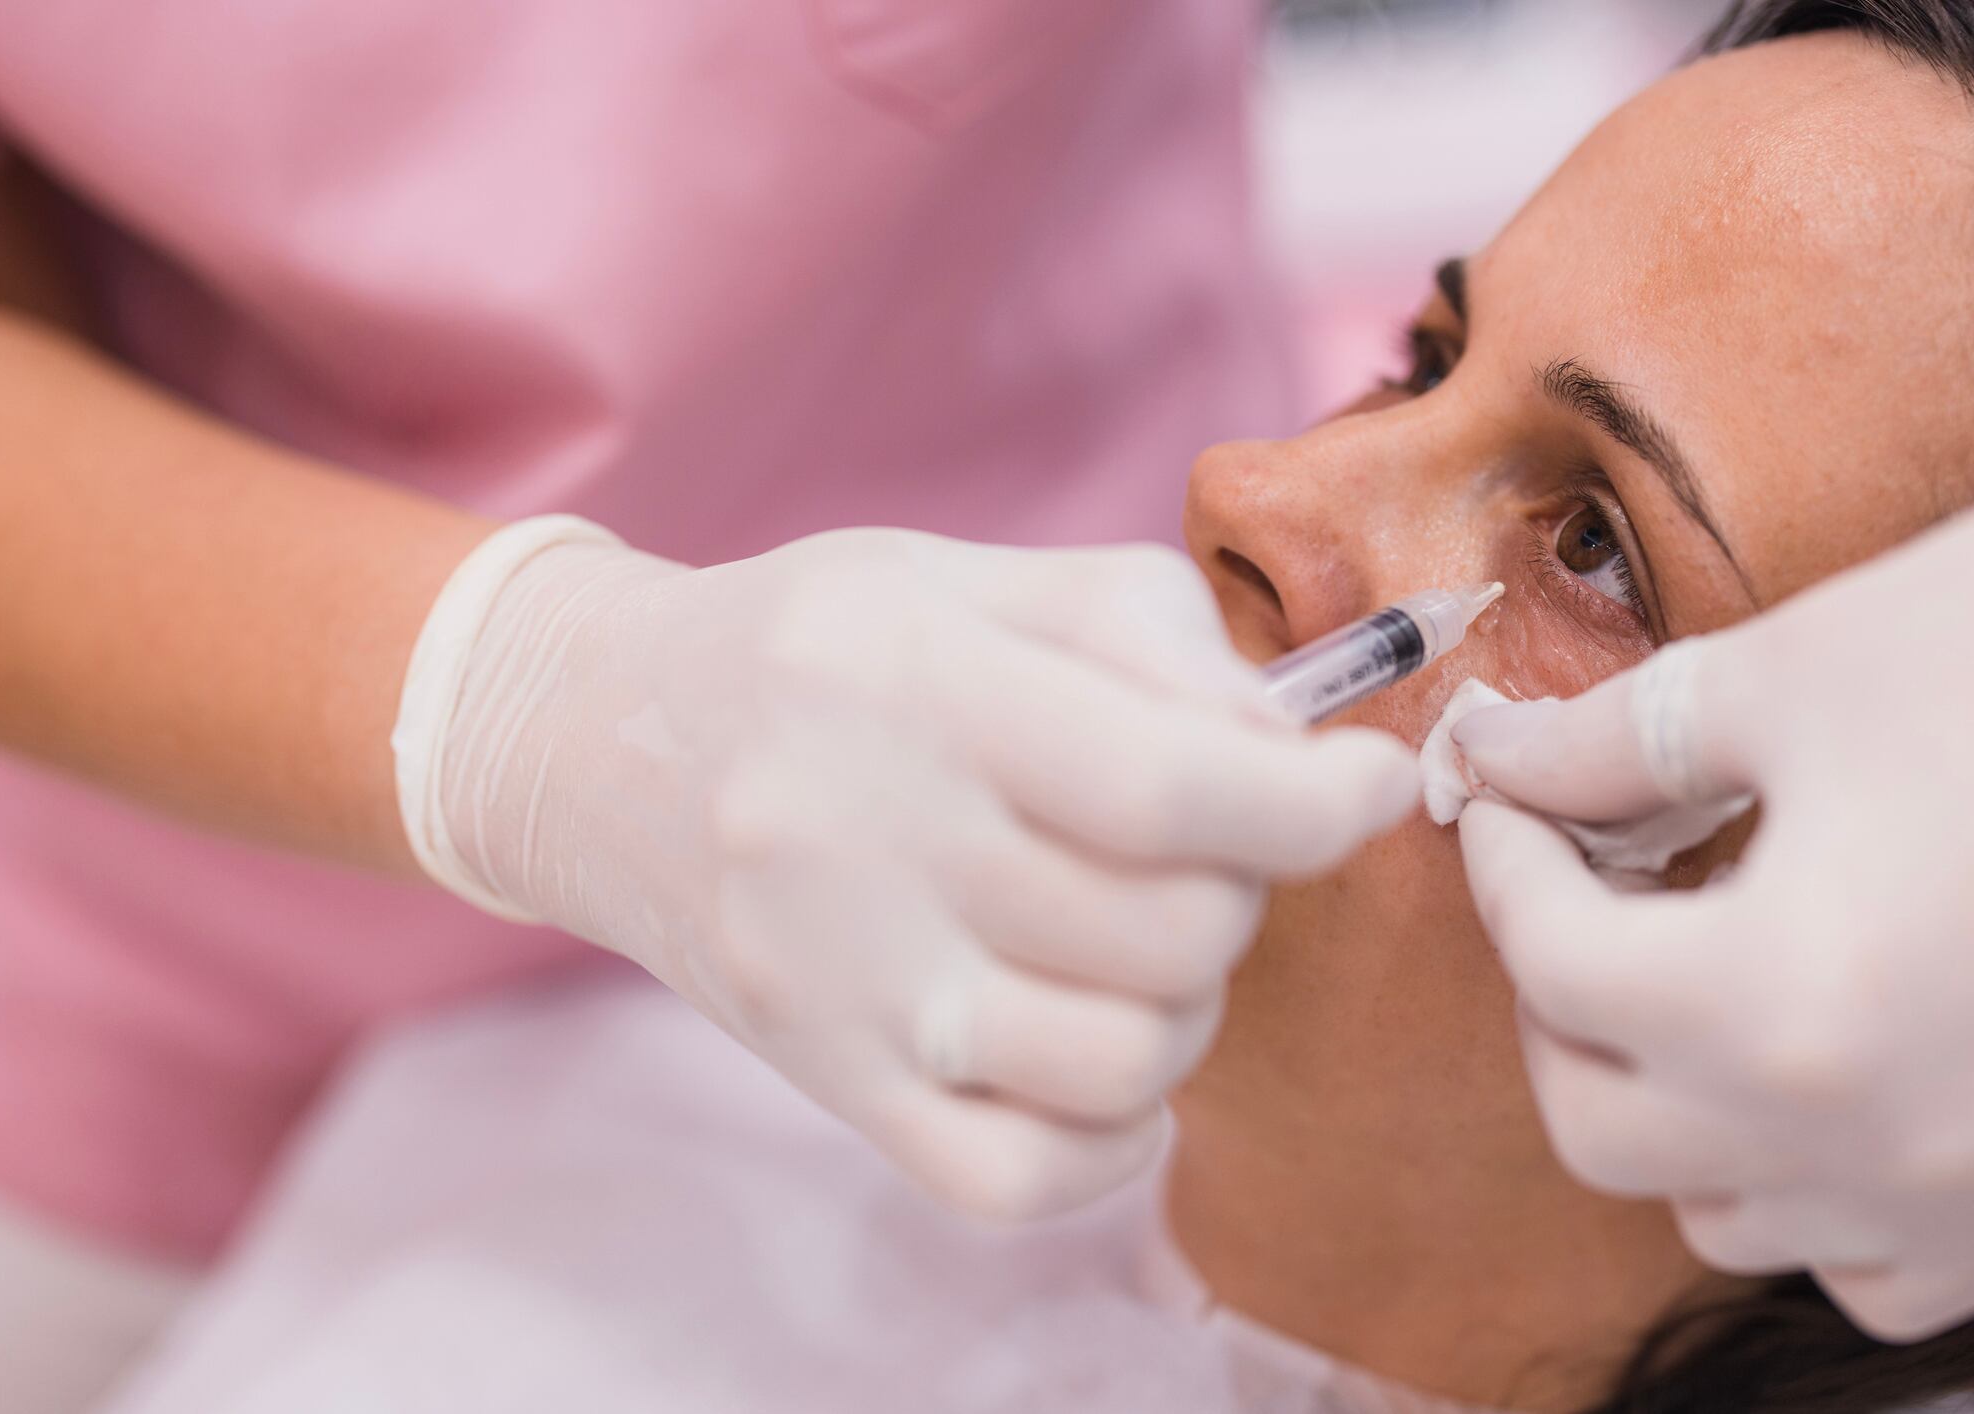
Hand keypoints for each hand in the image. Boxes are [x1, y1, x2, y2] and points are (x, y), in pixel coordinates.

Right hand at [395, 520, 1417, 1219]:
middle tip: (1200, 849)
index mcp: (923, 685)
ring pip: (1124, 1065)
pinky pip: (1027, 1176)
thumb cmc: (822, 649)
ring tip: (1138, 944)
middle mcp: (872, 842)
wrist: (605, 744)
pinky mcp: (833, 1082)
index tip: (1368, 792)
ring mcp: (846, 986)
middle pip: (1173, 933)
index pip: (1167, 784)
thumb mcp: (979, 579)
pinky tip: (1099, 1054)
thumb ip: (1156, 640)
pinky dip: (1114, 1134)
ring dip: (1187, 1008)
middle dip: (1241, 890)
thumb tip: (1299, 757)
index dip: (1312, 804)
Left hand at [1449, 461, 1973, 1340]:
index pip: (1552, 962)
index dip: (1501, 862)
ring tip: (1686, 970)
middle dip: (1556, 1002)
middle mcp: (1876, 1138)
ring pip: (1715, 1213)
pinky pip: (1866, 1269)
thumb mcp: (1791, 674)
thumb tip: (1498, 760)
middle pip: (1598, 1125)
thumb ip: (1608, 746)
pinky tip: (1809, 1073)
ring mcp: (1971, 1197)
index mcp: (1792, 997)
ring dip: (1664, 1101)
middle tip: (1574, 894)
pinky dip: (1803, 1192)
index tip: (1499, 800)